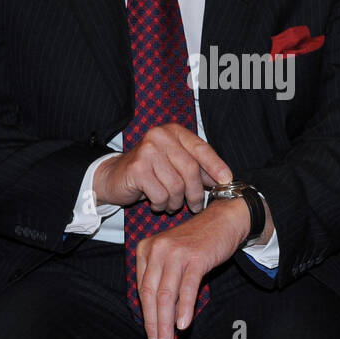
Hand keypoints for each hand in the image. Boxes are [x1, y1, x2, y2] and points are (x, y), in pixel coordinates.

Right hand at [93, 123, 231, 212]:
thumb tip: (223, 179)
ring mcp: (147, 150)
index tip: (226, 181)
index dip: (216, 166)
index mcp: (173, 132)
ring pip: (176, 185)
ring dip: (176, 201)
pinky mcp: (137, 168)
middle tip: (196, 206)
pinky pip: (161, 194)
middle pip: (190, 169)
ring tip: (170, 204)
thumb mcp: (174, 164)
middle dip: (196, 192)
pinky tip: (156, 202)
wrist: (113, 177)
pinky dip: (161, 204)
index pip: (201, 148)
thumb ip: (196, 167)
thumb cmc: (149, 172)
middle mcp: (160, 136)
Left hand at [137, 197, 256, 338]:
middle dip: (153, 325)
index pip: (143, 290)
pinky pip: (187, 288)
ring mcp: (176, 252)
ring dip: (166, 323)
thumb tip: (158, 315)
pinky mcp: (195, 257)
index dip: (147, 317)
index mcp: (147, 249)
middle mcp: (157, 249)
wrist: (224, 220)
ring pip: (166, 294)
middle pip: (151, 294)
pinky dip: (184, 309)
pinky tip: (183, 325)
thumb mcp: (173, 256)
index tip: (151, 336)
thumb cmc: (198, 242)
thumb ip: (162, 279)